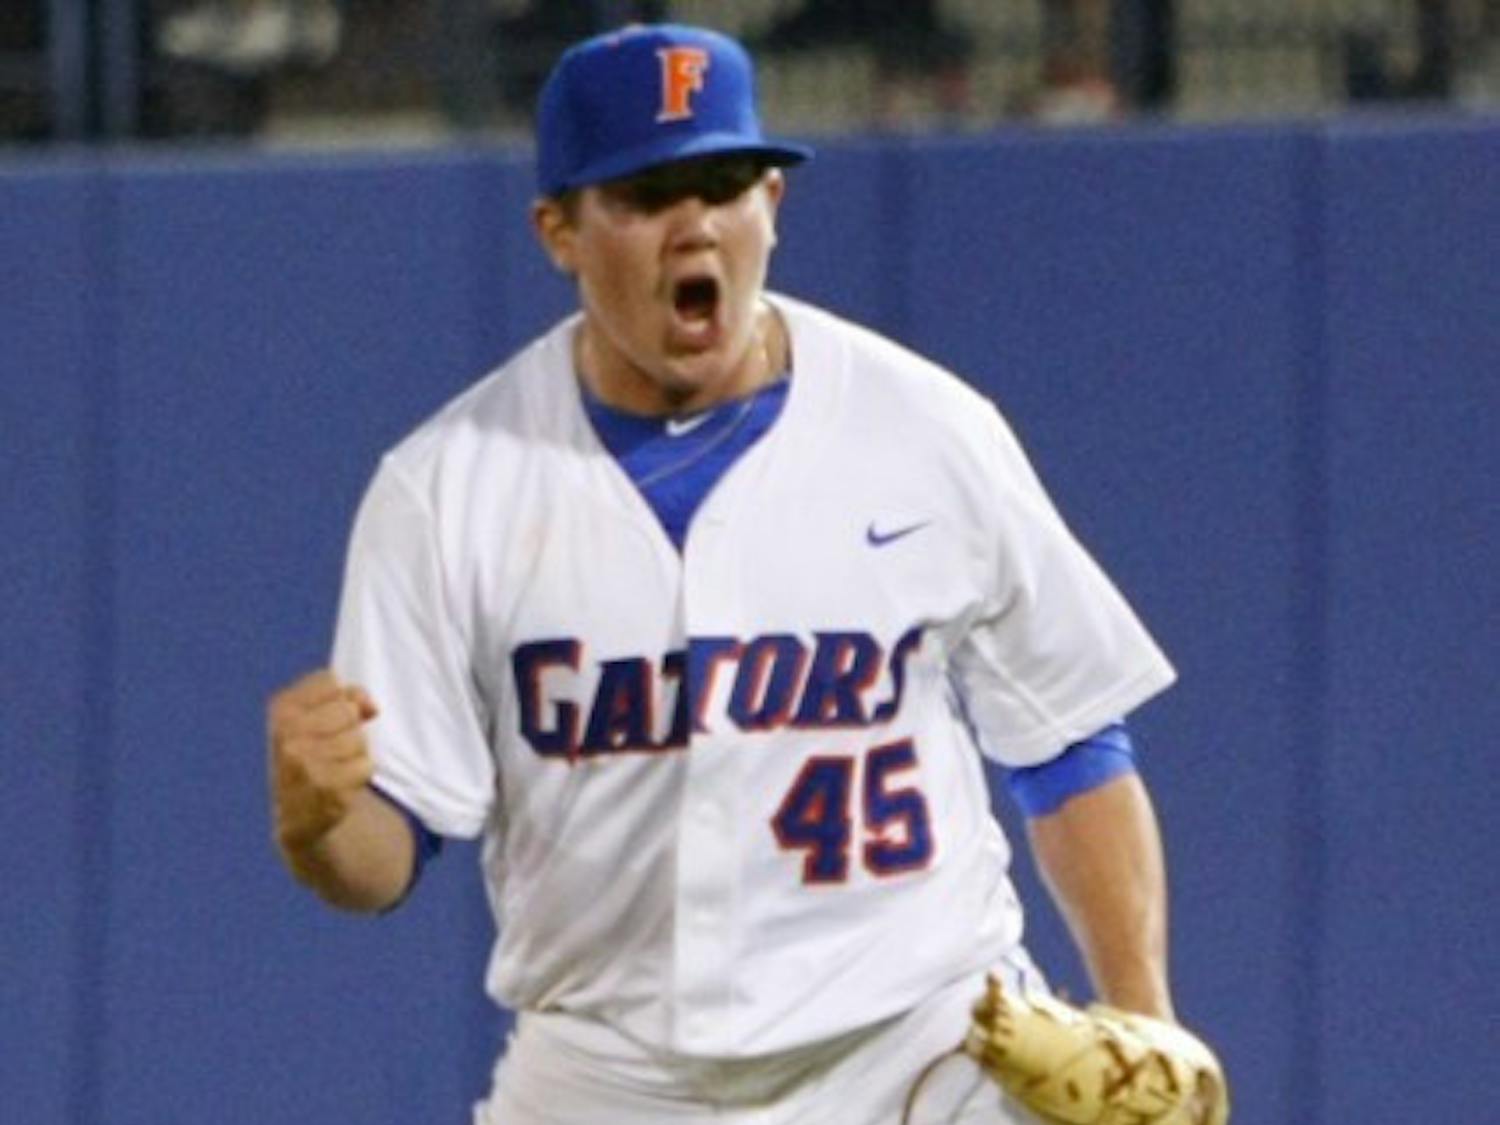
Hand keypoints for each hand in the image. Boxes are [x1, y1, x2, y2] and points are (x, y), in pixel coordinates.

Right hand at [267, 669, 378, 859]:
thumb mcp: (317, 717)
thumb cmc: (314, 754)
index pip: (329, 682)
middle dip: (348, 728)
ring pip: (359, 739)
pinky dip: (360, 774)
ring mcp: (304, 763)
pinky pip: (366, 765)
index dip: (338, 699)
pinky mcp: (326, 789)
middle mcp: (287, 736)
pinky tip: (339, 784)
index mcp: (281, 711)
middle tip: (328, 750)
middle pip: (347, 710)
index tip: (324, 720)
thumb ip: (348, 696)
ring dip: (355, 753)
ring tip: (333, 767)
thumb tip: (372, 707)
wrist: (298, 816)